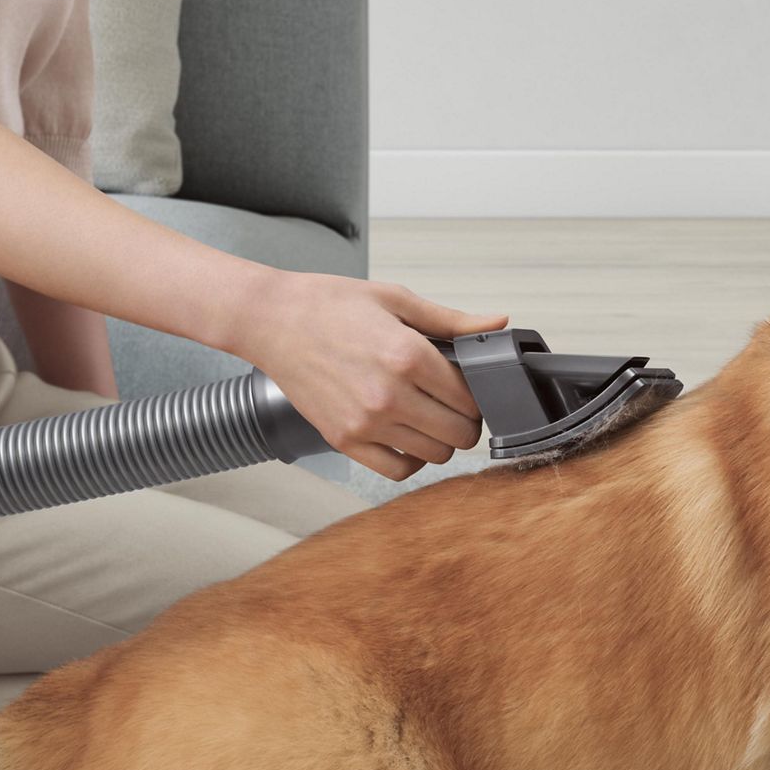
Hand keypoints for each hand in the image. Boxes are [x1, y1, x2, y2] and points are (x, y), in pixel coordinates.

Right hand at [239, 272, 507, 479]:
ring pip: (434, 454)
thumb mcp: (397, 300)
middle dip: (466, 420)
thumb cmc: (330, 305)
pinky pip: (396, 470)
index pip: (469, 397)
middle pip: (458, 433)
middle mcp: (389, 395)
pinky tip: (407, 436)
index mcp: (408, 356)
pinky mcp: (344, 440)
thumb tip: (497, 323)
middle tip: (454, 404)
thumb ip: (451, 320)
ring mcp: (366, 423)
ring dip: (441, 440)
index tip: (470, 387)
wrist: (271, 320)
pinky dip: (410, 459)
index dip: (478, 394)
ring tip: (429, 416)